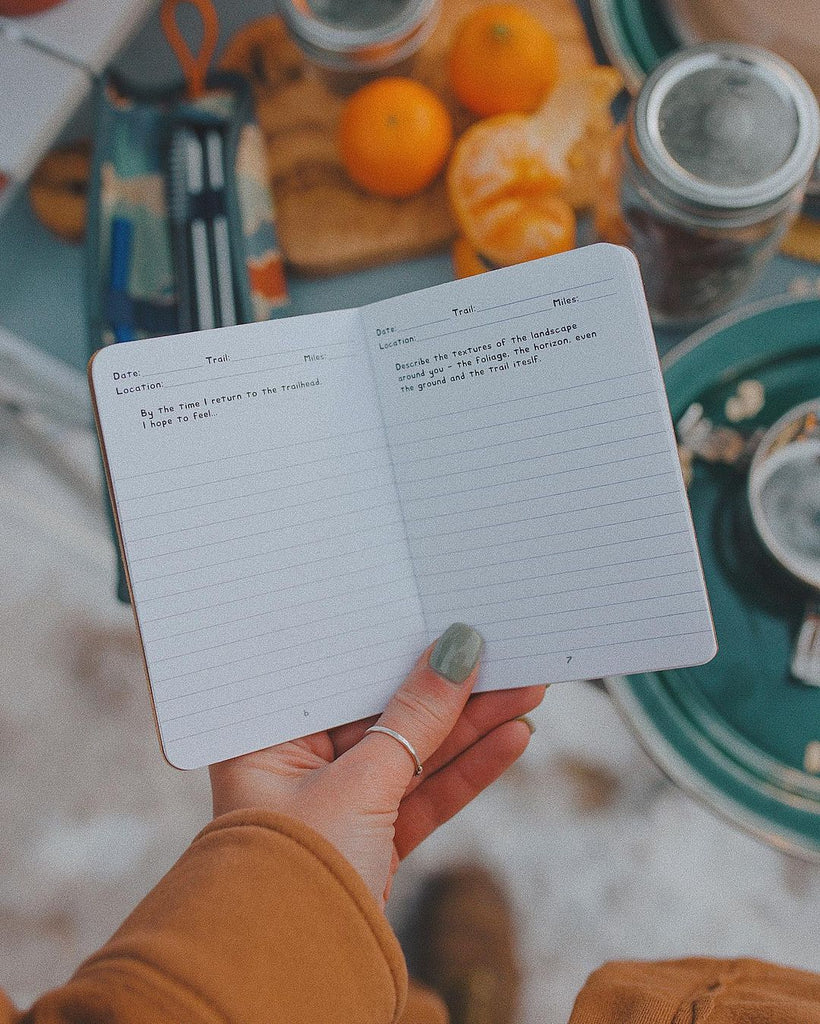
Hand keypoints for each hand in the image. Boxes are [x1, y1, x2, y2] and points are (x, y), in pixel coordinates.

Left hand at [209, 623, 546, 904]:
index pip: (341, 676)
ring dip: (472, 725)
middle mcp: (299, 762)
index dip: (396, 648)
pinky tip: (511, 739)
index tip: (447, 624)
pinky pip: (424, 794)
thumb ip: (415, 718)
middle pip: (386, 711)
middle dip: (448, 688)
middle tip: (504, 653)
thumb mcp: (359, 782)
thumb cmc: (295, 874)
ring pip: (415, 752)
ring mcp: (339, 801)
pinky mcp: (372, 838)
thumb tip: (455, 652)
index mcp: (268, 736)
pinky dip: (468, 770)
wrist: (289, 984)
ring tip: (526, 689)